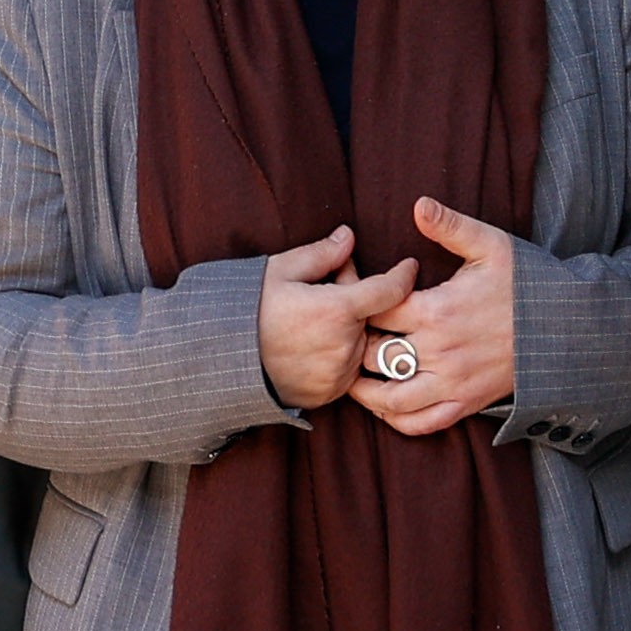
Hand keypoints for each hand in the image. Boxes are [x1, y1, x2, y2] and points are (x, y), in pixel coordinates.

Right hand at [257, 225, 416, 409]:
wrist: (221, 362)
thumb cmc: (248, 310)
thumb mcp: (280, 271)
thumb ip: (321, 253)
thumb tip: (349, 236)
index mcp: (338, 310)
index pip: (389, 290)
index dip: (403, 275)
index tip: (409, 267)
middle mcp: (345, 345)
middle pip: (369, 315)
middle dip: (355, 299)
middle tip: (321, 290)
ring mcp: (339, 373)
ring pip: (359, 342)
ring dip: (348, 329)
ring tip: (311, 322)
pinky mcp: (330, 393)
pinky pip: (348, 369)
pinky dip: (338, 355)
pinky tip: (310, 346)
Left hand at [348, 197, 518, 436]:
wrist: (570, 326)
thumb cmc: (528, 282)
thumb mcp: (491, 245)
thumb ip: (450, 226)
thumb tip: (417, 204)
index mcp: (437, 309)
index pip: (374, 308)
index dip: (353, 298)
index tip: (346, 292)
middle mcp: (440, 350)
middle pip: (372, 354)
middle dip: (351, 344)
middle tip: (339, 335)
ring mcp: (452, 382)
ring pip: (389, 398)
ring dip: (364, 389)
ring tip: (351, 373)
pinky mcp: (466, 403)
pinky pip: (420, 423)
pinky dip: (396, 419)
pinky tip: (384, 404)